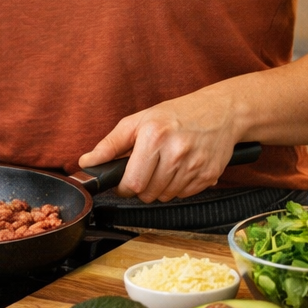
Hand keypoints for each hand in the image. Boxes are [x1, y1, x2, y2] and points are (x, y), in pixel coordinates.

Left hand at [77, 91, 242, 202]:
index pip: (132, 182)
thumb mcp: (138, 121)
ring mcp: (195, 165)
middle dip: (140, 188)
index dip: (123, 187)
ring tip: (163, 166)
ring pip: (165, 196)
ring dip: (159, 188)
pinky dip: (178, 187)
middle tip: (144, 171)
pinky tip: (180, 168)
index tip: (123, 182)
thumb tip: (87, 162)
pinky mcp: (209, 176)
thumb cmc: (175, 115)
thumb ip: (110, 144)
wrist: (220, 111)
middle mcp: (176, 151)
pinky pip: (184, 195)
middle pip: (148, 193)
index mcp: (154, 136)